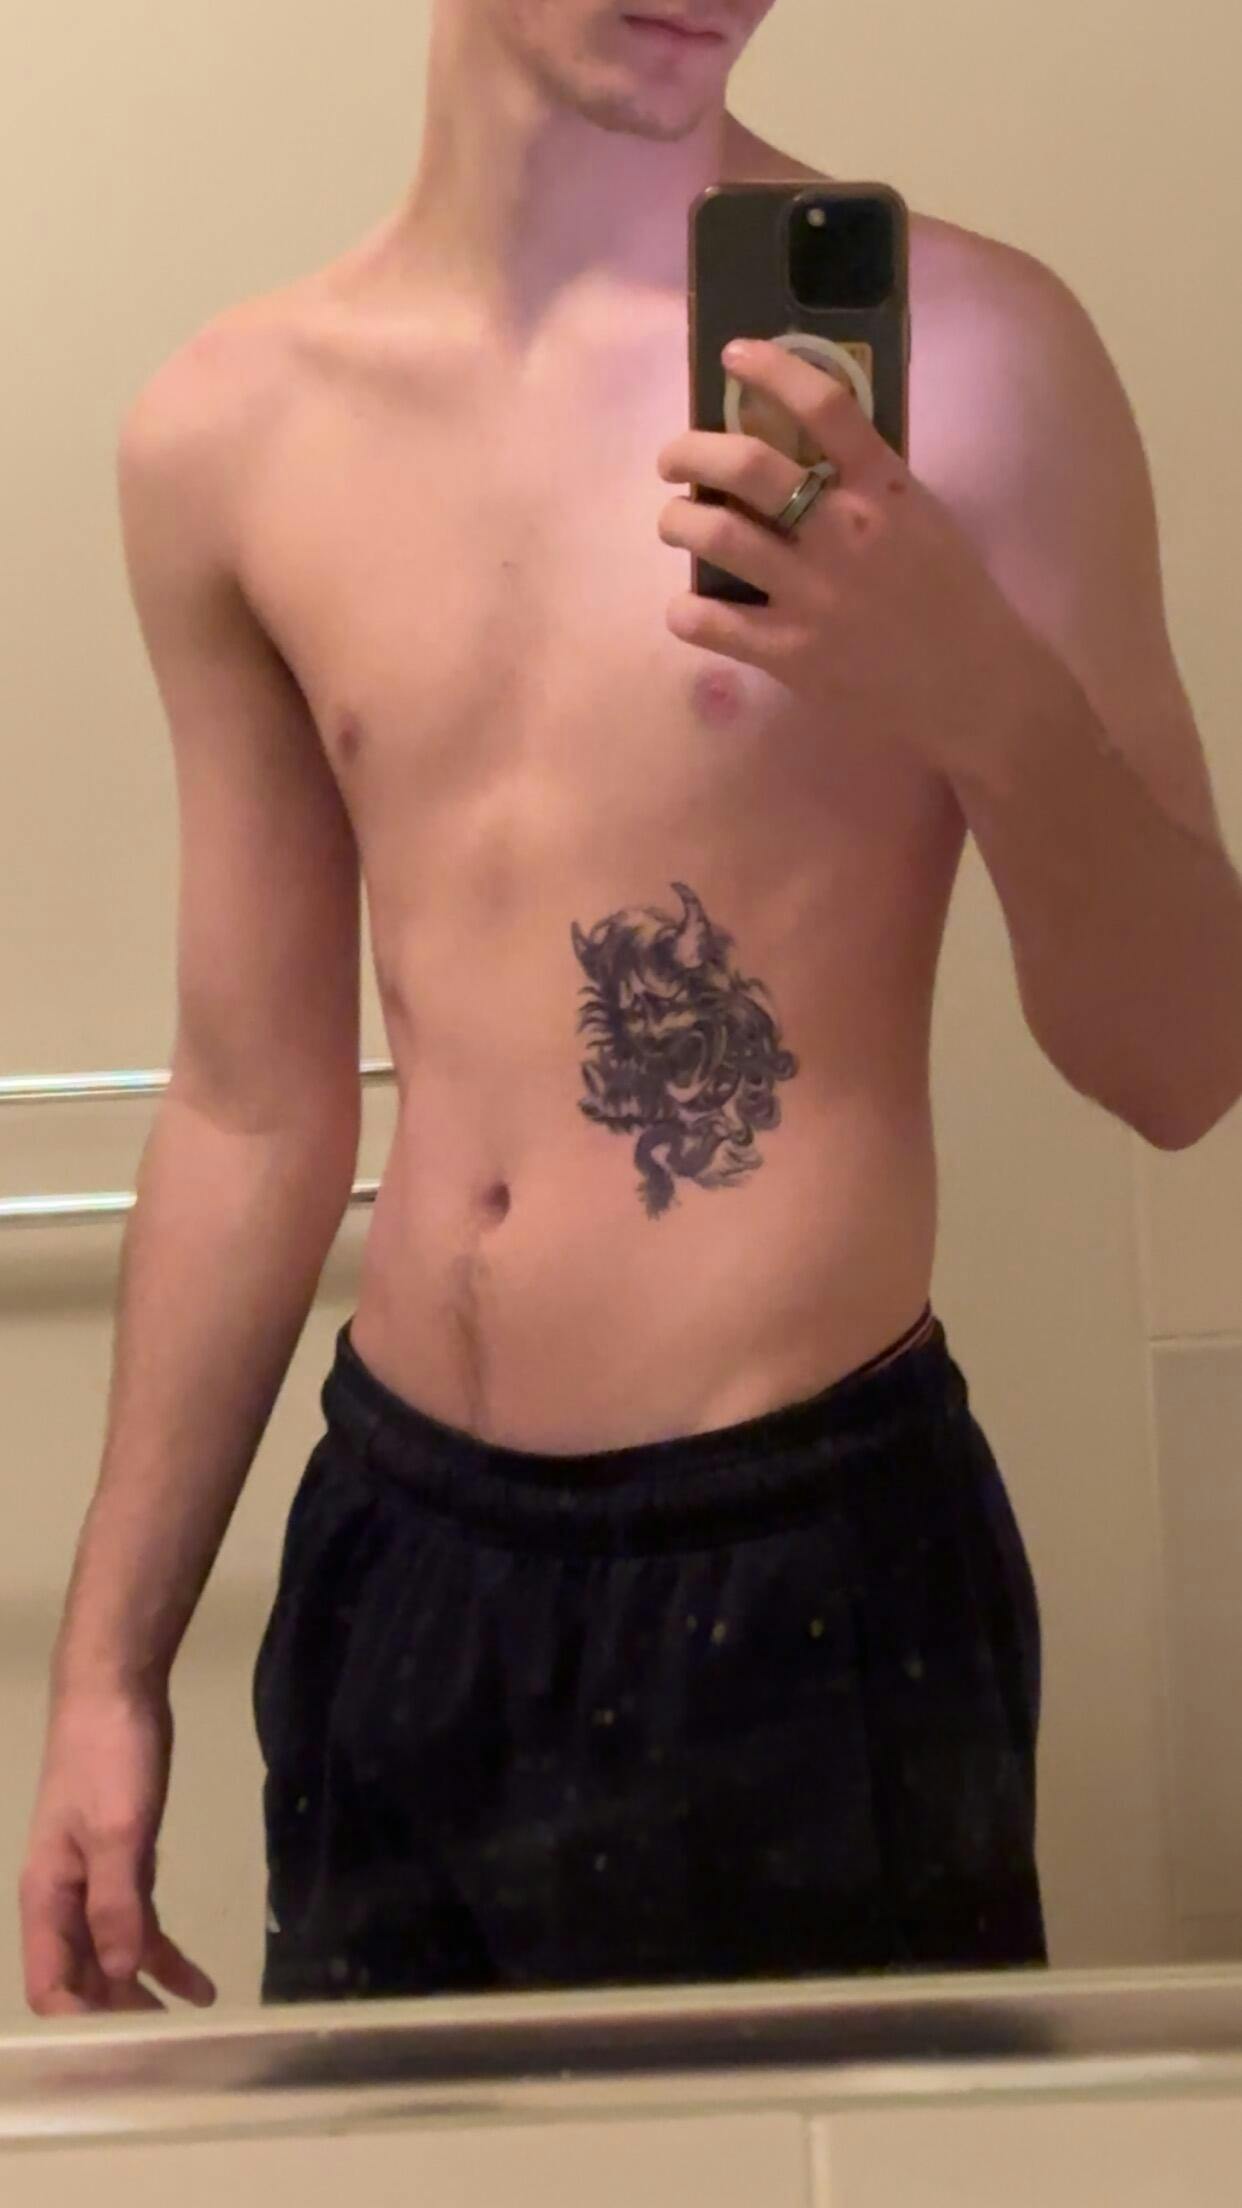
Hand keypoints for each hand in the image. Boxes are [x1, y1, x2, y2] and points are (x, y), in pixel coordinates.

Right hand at [20, 1683, 216, 2016]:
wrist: (116, 1692)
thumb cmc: (108, 1759)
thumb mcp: (117, 1832)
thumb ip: (117, 1903)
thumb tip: (118, 1974)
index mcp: (46, 1897)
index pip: (50, 1985)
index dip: (81, 2022)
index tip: (128, 2048)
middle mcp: (64, 1900)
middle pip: (80, 1980)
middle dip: (116, 2017)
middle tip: (168, 2050)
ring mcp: (93, 1882)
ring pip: (112, 1957)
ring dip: (143, 1992)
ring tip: (189, 2027)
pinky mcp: (124, 1862)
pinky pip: (138, 1925)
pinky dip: (162, 1955)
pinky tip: (195, 1982)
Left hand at [655, 337, 1056, 777]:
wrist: (974, 688)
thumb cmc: (953, 599)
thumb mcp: (924, 518)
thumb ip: (868, 482)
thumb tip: (806, 447)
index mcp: (883, 489)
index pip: (824, 404)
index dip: (770, 368)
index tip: (733, 356)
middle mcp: (844, 533)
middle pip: (746, 466)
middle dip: (690, 453)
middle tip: (672, 461)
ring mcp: (814, 595)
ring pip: (715, 536)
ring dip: (677, 522)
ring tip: (675, 524)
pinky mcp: (792, 654)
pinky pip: (711, 623)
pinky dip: (686, 612)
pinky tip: (688, 608)